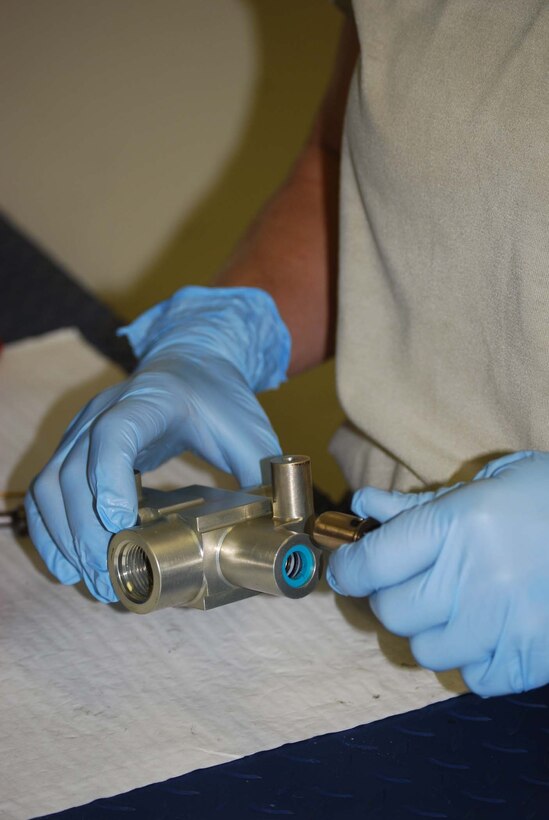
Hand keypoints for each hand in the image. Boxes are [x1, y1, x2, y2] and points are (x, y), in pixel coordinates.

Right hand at [25, 286, 289, 602]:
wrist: (192, 363)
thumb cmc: (221, 398)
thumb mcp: (250, 432)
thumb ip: (265, 476)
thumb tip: (284, 532)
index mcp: (152, 400)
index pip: (115, 434)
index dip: (110, 479)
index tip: (120, 523)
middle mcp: (106, 410)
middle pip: (73, 469)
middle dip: (85, 531)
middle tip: (109, 578)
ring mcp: (83, 428)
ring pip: (51, 483)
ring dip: (64, 537)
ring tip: (93, 580)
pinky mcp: (75, 447)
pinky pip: (46, 489)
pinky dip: (50, 529)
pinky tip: (68, 562)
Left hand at [327, 451, 548, 695]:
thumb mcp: (485, 484)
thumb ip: (418, 503)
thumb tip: (365, 506)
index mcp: (459, 524)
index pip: (371, 562)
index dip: (349, 567)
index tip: (348, 569)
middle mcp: (476, 577)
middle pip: (392, 611)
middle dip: (392, 594)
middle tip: (414, 579)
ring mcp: (505, 624)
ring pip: (425, 649)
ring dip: (432, 628)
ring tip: (460, 602)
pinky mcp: (531, 658)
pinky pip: (471, 676)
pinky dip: (472, 657)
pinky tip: (491, 627)